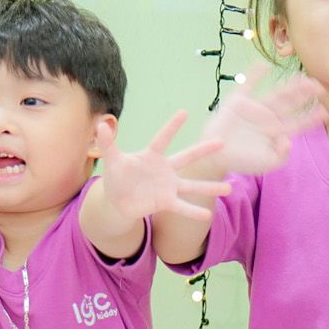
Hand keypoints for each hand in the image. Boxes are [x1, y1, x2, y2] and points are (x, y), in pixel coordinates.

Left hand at [102, 112, 232, 223]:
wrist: (118, 200)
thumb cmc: (117, 176)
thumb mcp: (112, 160)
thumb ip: (108, 143)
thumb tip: (99, 124)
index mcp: (152, 156)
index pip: (163, 139)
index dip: (172, 126)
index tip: (184, 112)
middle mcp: (165, 169)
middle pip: (187, 157)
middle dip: (204, 150)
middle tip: (222, 142)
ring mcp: (168, 186)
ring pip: (192, 186)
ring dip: (209, 188)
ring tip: (228, 189)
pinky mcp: (166, 202)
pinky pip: (182, 207)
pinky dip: (193, 211)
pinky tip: (207, 216)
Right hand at [204, 76, 322, 174]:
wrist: (216, 156)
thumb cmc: (242, 162)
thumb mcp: (266, 163)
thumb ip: (281, 156)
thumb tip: (289, 141)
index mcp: (277, 131)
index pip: (299, 123)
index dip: (312, 118)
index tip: (325, 112)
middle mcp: (269, 117)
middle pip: (291, 103)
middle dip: (305, 95)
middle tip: (319, 86)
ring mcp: (255, 108)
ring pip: (276, 93)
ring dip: (289, 85)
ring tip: (302, 77)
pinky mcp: (239, 101)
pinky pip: (249, 85)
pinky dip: (255, 74)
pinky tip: (265, 64)